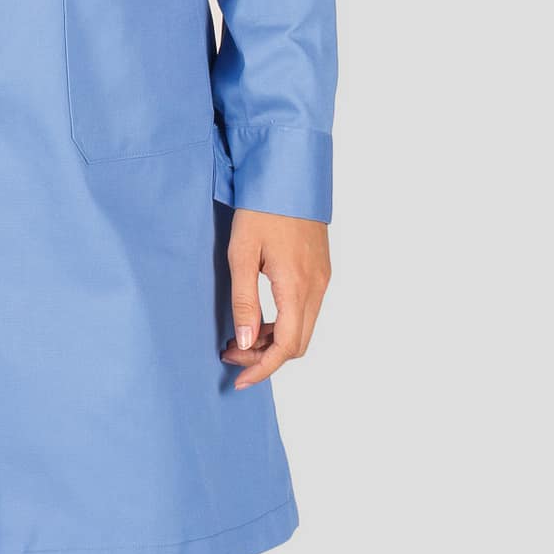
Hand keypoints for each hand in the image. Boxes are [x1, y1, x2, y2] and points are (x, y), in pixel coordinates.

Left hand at [221, 209, 330, 389]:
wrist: (289, 173)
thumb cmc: (261, 208)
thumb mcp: (241, 253)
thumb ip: (244, 301)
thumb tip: (245, 344)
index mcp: (296, 286)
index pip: (286, 347)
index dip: (262, 368)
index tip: (239, 379)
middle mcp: (316, 287)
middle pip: (297, 343)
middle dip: (265, 358)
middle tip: (230, 354)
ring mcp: (322, 278)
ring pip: (303, 328)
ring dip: (274, 341)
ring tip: (239, 337)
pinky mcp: (321, 269)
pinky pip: (306, 310)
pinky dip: (284, 322)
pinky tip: (260, 317)